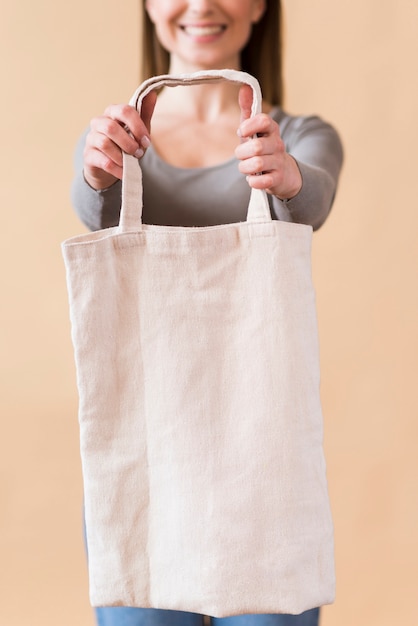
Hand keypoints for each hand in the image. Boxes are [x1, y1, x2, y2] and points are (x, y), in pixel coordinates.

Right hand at [83, 91, 156, 189]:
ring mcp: (91, 139)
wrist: (110, 167)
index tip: (147, 141)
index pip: (124, 111)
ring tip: (130, 163)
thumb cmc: (125, 145)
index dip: (137, 127)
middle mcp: (99, 122)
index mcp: (112, 112)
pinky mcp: (88, 155)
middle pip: (111, 128)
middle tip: (138, 153)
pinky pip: (102, 161)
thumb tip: (152, 93)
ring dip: (121, 156)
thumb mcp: (137, 131)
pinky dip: (116, 168)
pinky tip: (124, 172)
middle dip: (128, 143)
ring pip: (105, 144)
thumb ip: (144, 114)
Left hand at [235, 85, 301, 199]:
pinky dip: (253, 182)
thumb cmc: (264, 150)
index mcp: (272, 130)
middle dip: (242, 153)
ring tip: (246, 168)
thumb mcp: (255, 131)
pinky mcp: (278, 180)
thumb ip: (248, 111)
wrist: (285, 175)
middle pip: (256, 146)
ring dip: (245, 168)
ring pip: (257, 164)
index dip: (250, 126)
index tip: (242, 132)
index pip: (264, 120)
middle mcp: (278, 145)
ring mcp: (279, 162)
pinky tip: (254, 179)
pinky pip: (261, 182)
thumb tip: (244, 87)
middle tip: (242, 156)